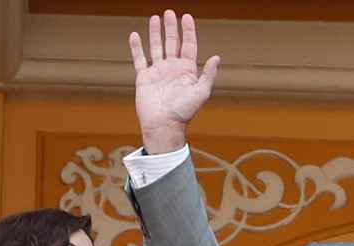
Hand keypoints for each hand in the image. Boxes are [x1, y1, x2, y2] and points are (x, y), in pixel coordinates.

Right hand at [129, 10, 219, 153]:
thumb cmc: (184, 112)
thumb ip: (209, 75)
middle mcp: (173, 69)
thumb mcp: (201, 93)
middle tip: (169, 12)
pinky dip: (136, 47)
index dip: (188, 31)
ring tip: (155, 18)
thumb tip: (217, 57)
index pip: (189, 45)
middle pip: (172, 42)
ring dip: (156, 33)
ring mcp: (158, 72)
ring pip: (156, 47)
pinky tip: (135, 35)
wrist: (164, 125)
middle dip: (171, 27)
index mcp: (187, 70)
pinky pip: (139, 59)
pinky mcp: (144, 77)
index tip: (186, 16)